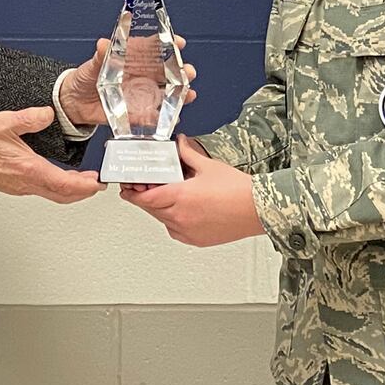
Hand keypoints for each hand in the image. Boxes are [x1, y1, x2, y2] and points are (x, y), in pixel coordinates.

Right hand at [0, 107, 102, 203]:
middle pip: (62, 196)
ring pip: (52, 195)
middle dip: (84, 192)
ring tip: (82, 182)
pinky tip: (56, 177)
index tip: (99, 183)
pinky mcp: (12, 186)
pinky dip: (56, 187)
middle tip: (97, 185)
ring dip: (70, 191)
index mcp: (28, 169)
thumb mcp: (5, 122)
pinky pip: (41, 191)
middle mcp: (25, 183)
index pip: (65, 184)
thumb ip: (30, 118)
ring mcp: (19, 187)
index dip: (86, 185)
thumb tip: (49, 114)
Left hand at [57, 35, 198, 130]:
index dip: (169, 43)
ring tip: (188, 95)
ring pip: (167, 93)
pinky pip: (154, 115)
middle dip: (182, 71)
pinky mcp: (137, 112)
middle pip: (168, 71)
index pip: (155, 47)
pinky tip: (172, 118)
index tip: (178, 42)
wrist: (74, 102)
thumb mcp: (92, 64)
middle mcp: (142, 75)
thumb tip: (103, 44)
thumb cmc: (85, 78)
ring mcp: (142, 94)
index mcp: (133, 58)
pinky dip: (163, 118)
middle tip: (188, 72)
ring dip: (180, 94)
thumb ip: (100, 56)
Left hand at [120, 137, 264, 246]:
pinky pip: (174, 230)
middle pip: (151, 209)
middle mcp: (180, 217)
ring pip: (162, 220)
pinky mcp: (196, 240)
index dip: (132, 193)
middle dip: (145, 197)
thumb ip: (187, 154)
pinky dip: (172, 220)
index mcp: (180, 197)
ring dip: (159, 208)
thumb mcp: (208, 166)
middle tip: (145, 186)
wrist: (258, 210)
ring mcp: (187, 231)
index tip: (127, 188)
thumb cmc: (238, 191)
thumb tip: (180, 144)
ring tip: (167, 195)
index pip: (144, 198)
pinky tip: (181, 209)